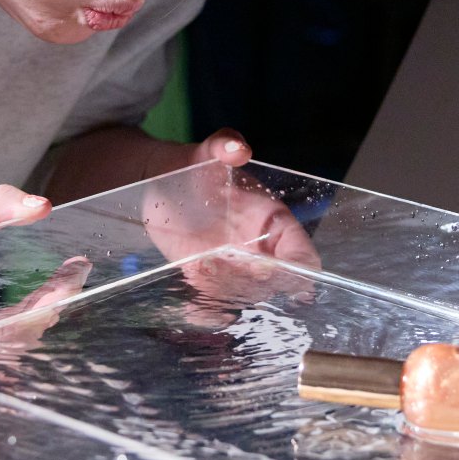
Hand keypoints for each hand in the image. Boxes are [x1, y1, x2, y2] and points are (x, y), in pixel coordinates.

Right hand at [0, 184, 88, 346]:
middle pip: (12, 348)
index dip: (41, 313)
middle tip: (74, 275)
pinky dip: (28, 318)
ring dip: (42, 316)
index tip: (68, 280)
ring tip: (65, 280)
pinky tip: (46, 293)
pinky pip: (1, 340)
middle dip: (50, 311)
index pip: (2, 337)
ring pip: (10, 348)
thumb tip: (42, 206)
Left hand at [140, 129, 321, 326]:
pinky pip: (216, 305)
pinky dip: (209, 314)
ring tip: (208, 291)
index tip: (272, 272)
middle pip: (277, 285)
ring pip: (247, 298)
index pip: (303, 255)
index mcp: (272, 222)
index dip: (298, 270)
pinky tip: (194, 309)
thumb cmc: (192, 165)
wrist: (155, 182)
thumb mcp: (207, 152)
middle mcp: (259, 250)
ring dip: (233, 302)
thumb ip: (223, 145)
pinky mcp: (206, 279)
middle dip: (261, 290)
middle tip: (234, 283)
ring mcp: (234, 268)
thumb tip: (237, 146)